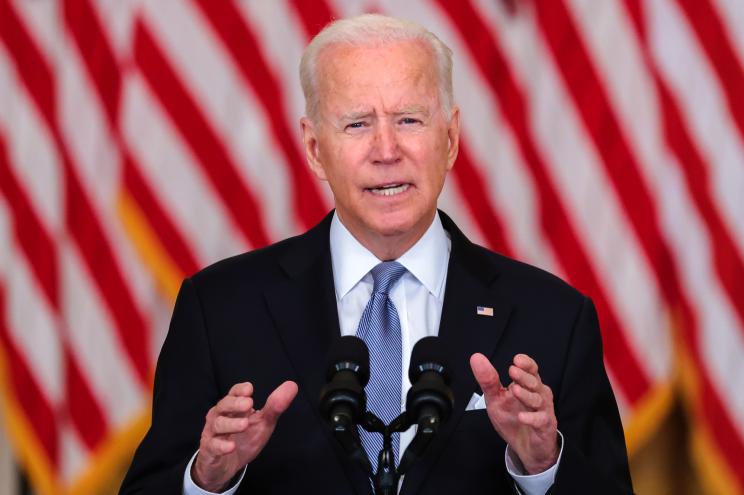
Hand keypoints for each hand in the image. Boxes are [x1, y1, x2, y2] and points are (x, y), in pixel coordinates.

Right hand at [192, 380, 297, 490]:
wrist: (226, 467)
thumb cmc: (244, 440)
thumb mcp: (263, 423)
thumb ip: (275, 406)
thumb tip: (292, 385)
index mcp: (233, 407)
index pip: (234, 393)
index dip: (240, 390)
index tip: (249, 389)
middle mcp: (220, 416)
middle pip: (223, 405)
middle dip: (235, 403)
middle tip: (248, 404)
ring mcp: (213, 433)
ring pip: (218, 424)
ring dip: (231, 424)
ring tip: (244, 424)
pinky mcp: (210, 450)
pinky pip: (213, 446)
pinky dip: (221, 445)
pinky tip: (231, 446)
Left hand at [470, 353, 557, 473]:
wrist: (526, 447)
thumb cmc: (513, 419)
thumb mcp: (495, 398)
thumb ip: (488, 380)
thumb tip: (476, 358)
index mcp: (527, 385)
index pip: (531, 369)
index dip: (526, 363)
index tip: (516, 360)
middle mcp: (538, 395)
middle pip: (534, 382)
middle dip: (523, 376)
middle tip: (512, 371)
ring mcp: (543, 410)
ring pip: (537, 399)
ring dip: (526, 395)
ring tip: (515, 390)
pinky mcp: (545, 427)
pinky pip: (540, 420)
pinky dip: (532, 418)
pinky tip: (522, 416)